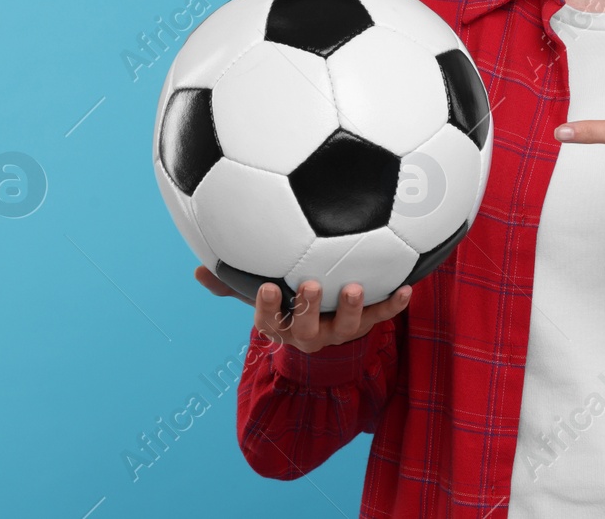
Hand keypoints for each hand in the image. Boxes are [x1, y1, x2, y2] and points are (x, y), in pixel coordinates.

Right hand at [194, 266, 411, 353]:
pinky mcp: (367, 323)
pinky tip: (407, 287)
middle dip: (308, 308)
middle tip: (311, 284)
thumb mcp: (258, 294)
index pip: (269, 320)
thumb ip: (231, 283)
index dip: (267, 307)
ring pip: (346, 328)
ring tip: (354, 287)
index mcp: (283, 324)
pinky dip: (393, 304)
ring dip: (351, 309)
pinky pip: (382, 317)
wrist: (323, 327)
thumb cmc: (286, 302)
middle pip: (307, 328)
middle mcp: (310, 333)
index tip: (267, 286)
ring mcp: (340, 330)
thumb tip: (197, 271)